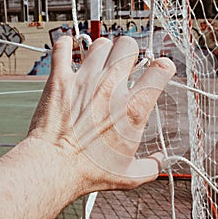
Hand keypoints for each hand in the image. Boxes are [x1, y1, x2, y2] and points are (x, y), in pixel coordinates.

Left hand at [28, 36, 175, 193]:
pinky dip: (67, 45)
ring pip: (101, 44)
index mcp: (134, 108)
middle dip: (130, 52)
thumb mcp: (130, 175)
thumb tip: (159, 160)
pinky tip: (69, 48)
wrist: (54, 166)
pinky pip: (63, 48)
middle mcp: (112, 87)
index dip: (163, 66)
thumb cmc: (90, 171)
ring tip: (100, 62)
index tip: (159, 71)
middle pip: (129, 45)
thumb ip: (151, 166)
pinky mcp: (61, 79)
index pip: (160, 69)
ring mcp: (86, 80)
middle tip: (125, 64)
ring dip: (104, 51)